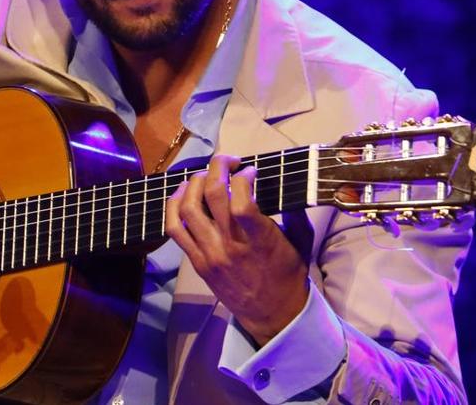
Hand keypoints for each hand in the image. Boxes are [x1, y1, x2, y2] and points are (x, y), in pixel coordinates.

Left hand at [165, 154, 311, 345]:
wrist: (273, 314)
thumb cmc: (288, 274)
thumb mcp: (300, 241)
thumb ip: (293, 211)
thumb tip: (282, 183)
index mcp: (259, 239)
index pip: (242, 199)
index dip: (243, 176)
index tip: (249, 171)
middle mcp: (231, 245)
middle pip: (212, 195)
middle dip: (217, 167)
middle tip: (227, 162)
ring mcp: (210, 254)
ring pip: (188, 209)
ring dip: (194, 183)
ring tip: (204, 176)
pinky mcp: (197, 262)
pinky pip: (175, 230)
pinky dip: (174, 207)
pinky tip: (183, 195)